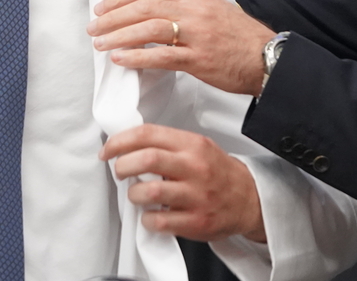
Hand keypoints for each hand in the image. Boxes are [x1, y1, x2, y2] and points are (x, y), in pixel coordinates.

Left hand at [87, 0, 274, 95]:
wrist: (267, 57)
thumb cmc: (240, 37)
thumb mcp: (213, 10)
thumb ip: (185, 8)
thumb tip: (153, 11)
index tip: (103, 7)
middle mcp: (194, 11)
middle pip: (143, 7)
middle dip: (113, 16)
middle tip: (94, 27)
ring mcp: (197, 35)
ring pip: (148, 29)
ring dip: (119, 35)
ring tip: (100, 44)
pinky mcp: (199, 59)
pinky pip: (161, 57)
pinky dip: (137, 57)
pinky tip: (120, 59)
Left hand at [100, 124, 265, 243]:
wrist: (249, 198)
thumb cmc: (216, 172)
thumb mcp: (197, 146)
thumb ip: (167, 144)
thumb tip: (127, 145)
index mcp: (192, 144)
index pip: (147, 134)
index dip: (119, 142)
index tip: (107, 151)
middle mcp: (195, 167)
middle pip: (146, 159)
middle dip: (122, 166)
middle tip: (119, 172)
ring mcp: (197, 196)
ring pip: (150, 192)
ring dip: (134, 194)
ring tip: (137, 194)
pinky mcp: (197, 222)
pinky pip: (159, 221)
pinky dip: (147, 219)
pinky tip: (150, 215)